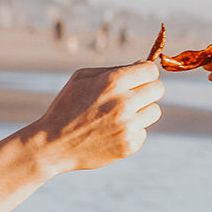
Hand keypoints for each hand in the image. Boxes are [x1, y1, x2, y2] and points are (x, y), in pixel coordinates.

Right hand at [36, 61, 162, 173]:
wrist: (52, 145)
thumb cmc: (67, 106)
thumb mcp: (81, 78)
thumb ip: (113, 69)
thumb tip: (142, 65)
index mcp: (112, 82)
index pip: (151, 70)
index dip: (146, 73)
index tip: (140, 78)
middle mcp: (124, 103)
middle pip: (158, 89)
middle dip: (148, 90)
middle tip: (133, 96)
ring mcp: (128, 126)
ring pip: (154, 111)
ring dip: (142, 111)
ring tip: (120, 115)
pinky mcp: (129, 145)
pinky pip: (143, 132)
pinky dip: (132, 131)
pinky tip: (113, 131)